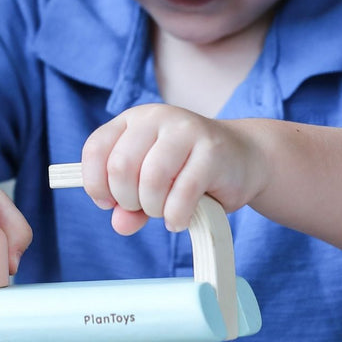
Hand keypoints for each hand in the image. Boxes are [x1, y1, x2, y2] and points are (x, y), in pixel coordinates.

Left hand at [82, 103, 265, 233]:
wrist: (245, 157)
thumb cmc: (188, 171)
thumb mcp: (150, 185)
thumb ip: (128, 205)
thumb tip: (119, 224)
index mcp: (134, 120)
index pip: (96, 149)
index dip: (96, 184)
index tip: (109, 203)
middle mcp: (157, 118)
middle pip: (120, 167)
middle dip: (127, 200)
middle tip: (144, 208)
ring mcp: (186, 130)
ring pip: (151, 180)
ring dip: (153, 208)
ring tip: (164, 211)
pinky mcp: (212, 151)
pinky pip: (182, 194)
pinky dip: (176, 216)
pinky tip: (179, 220)